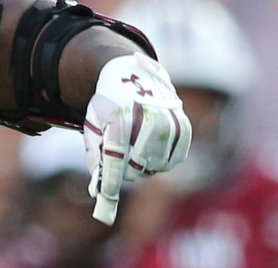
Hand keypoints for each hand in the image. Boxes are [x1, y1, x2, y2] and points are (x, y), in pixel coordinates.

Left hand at [83, 52, 190, 224]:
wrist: (132, 75)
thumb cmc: (108, 105)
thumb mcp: (94, 124)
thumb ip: (95, 156)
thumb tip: (97, 191)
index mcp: (118, 116)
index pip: (114, 158)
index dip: (110, 183)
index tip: (104, 201)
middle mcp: (146, 119)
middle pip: (135, 167)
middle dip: (124, 172)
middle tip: (120, 160)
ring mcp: (169, 123)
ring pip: (154, 167)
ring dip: (142, 167)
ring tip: (134, 148)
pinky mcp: (184, 128)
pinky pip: (173, 162)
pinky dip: (160, 162)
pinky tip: (151, 149)